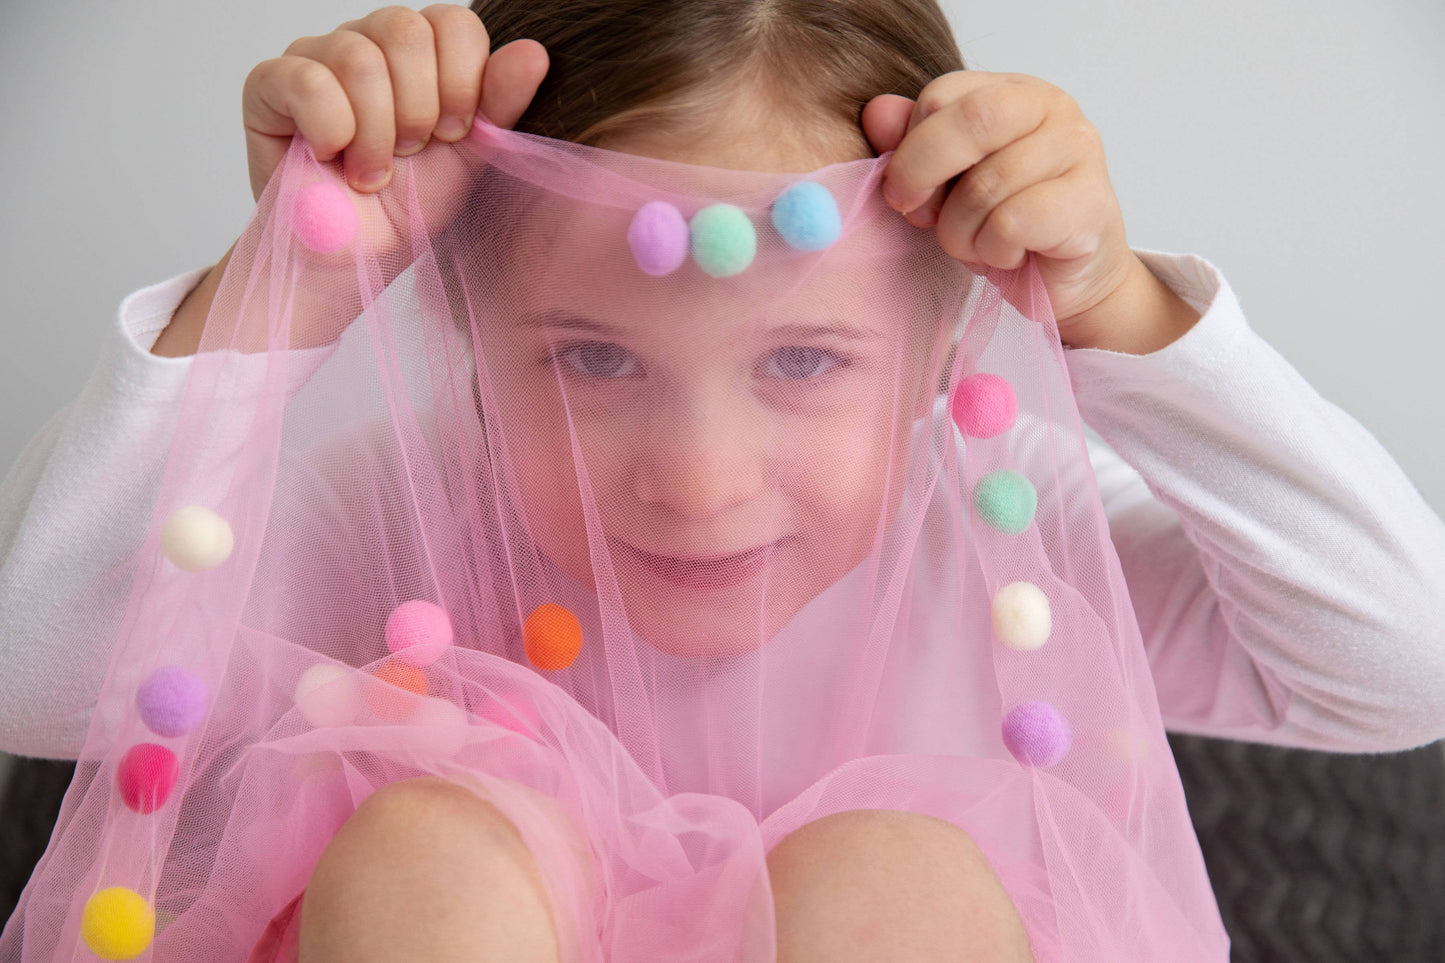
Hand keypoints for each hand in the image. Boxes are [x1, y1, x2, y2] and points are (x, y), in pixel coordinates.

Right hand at [157, 5, 548, 356]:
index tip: (454, 134)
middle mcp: (367, 42)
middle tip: (410, 155)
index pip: (453, 22)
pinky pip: (309, 82)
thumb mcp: (468, 158)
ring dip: (376, 133)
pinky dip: (331, 132)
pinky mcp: (268, 84)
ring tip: (372, 171)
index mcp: (420, 53)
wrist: (353, 260)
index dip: (461, 82)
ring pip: (357, 57)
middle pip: (405, 30)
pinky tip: (330, 159)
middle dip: (419, 110)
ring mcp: (315, 57)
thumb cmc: (406, 208)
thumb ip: (500, 104)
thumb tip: (534, 53)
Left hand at [862, 72, 1197, 351]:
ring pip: (987, 185)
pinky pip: (1012, 224)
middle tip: (917, 216)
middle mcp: (1052, 109)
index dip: (909, 149)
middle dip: (924, 174)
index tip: (903, 193)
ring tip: (975, 247)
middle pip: (973, 121)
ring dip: (960, 232)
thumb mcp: (945, 186)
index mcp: (1012, 92)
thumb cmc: (1003, 228)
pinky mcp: (1088, 203)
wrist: (1064, 282)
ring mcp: (1079, 151)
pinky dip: (994, 251)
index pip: (942, 96)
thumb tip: (877, 113)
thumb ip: (911, 145)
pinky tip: (1007, 256)